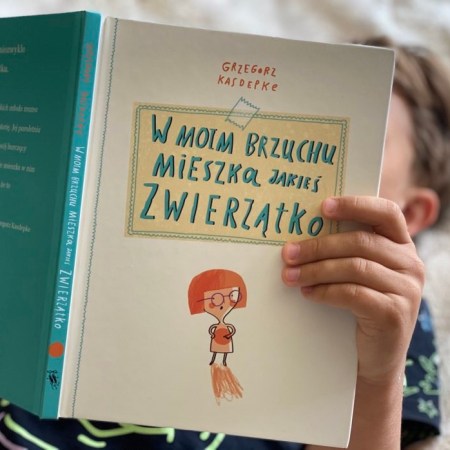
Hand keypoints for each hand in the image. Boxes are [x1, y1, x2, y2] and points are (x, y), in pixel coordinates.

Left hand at [281, 196, 423, 384]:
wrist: (375, 356)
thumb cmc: (360, 307)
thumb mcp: (358, 273)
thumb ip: (345, 252)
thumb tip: (301, 236)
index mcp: (401, 245)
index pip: (386, 212)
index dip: (355, 205)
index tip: (322, 207)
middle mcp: (410, 264)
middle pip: (360, 242)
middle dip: (318, 246)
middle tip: (287, 254)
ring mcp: (407, 289)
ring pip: (354, 267)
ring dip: (316, 270)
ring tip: (290, 275)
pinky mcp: (394, 313)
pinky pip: (353, 294)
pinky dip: (325, 291)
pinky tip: (308, 293)